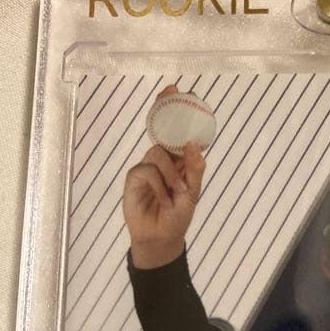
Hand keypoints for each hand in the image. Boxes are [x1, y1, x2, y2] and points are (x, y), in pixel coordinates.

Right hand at [123, 86, 205, 267]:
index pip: (176, 132)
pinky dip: (159, 185)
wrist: (160, 239)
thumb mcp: (192, 195)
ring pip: (158, 153)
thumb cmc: (177, 217)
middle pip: (161, 129)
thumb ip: (194, 171)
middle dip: (165, 110)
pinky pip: (147, 171)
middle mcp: (162, 159)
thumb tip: (195, 146)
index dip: (176, 111)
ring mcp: (147, 167)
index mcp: (178, 161)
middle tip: (171, 93)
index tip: (179, 91)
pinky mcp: (134, 178)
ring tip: (179, 192)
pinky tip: (163, 200)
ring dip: (171, 172)